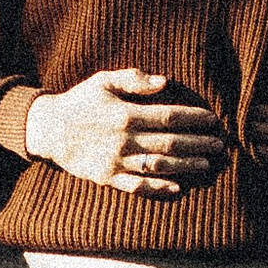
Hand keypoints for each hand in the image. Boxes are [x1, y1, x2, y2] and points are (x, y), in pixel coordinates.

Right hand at [23, 70, 227, 193]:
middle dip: (199, 143)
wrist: (48, 129)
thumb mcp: (103, 81)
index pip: (169, 116)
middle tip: (219, 145)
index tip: (213, 120)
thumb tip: (164, 82)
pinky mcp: (107, 178)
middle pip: (170, 143)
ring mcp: (116, 161)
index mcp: (126, 113)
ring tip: (206, 165)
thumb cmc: (79, 101)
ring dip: (186, 166)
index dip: (194, 118)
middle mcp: (124, 139)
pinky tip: (177, 188)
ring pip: (159, 165)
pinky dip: (157, 188)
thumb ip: (134, 79)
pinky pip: (136, 186)